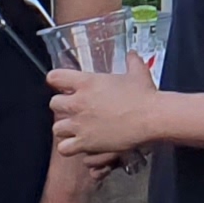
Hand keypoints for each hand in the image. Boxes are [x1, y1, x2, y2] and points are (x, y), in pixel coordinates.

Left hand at [50, 64, 165, 157]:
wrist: (150, 117)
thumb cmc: (144, 95)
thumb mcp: (137, 72)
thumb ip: (132, 61)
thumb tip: (132, 54)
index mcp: (86, 82)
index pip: (54, 77)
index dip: (57, 81)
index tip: (63, 85)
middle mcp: (78, 103)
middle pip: (53, 104)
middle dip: (62, 107)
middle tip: (74, 110)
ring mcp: (80, 124)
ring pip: (56, 128)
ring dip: (65, 128)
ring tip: (76, 129)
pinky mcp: (85, 143)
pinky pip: (64, 148)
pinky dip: (69, 147)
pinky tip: (79, 144)